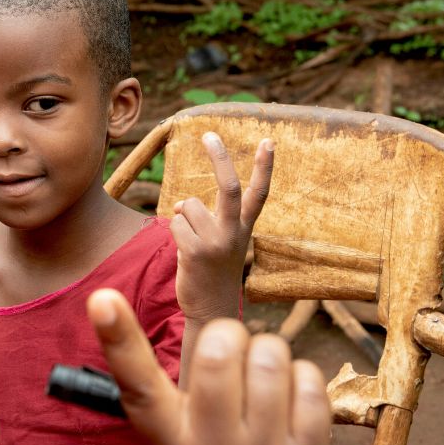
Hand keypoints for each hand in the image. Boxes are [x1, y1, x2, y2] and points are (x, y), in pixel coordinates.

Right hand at [88, 289, 331, 444]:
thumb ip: (172, 404)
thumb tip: (194, 338)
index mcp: (170, 443)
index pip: (137, 384)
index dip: (118, 337)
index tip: (102, 300)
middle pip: (219, 352)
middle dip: (227, 336)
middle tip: (229, 354)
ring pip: (270, 356)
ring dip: (266, 353)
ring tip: (259, 380)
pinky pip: (310, 380)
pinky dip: (301, 376)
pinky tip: (288, 399)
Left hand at [171, 133, 272, 320]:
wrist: (211, 309)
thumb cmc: (213, 270)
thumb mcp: (220, 241)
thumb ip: (207, 219)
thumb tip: (180, 204)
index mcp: (244, 228)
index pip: (259, 193)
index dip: (265, 167)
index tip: (269, 141)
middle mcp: (235, 233)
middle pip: (229, 186)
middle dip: (219, 157)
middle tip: (209, 135)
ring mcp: (217, 242)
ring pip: (188, 205)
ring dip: (182, 218)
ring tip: (192, 243)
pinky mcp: (196, 252)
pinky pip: (175, 223)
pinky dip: (174, 232)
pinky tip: (185, 253)